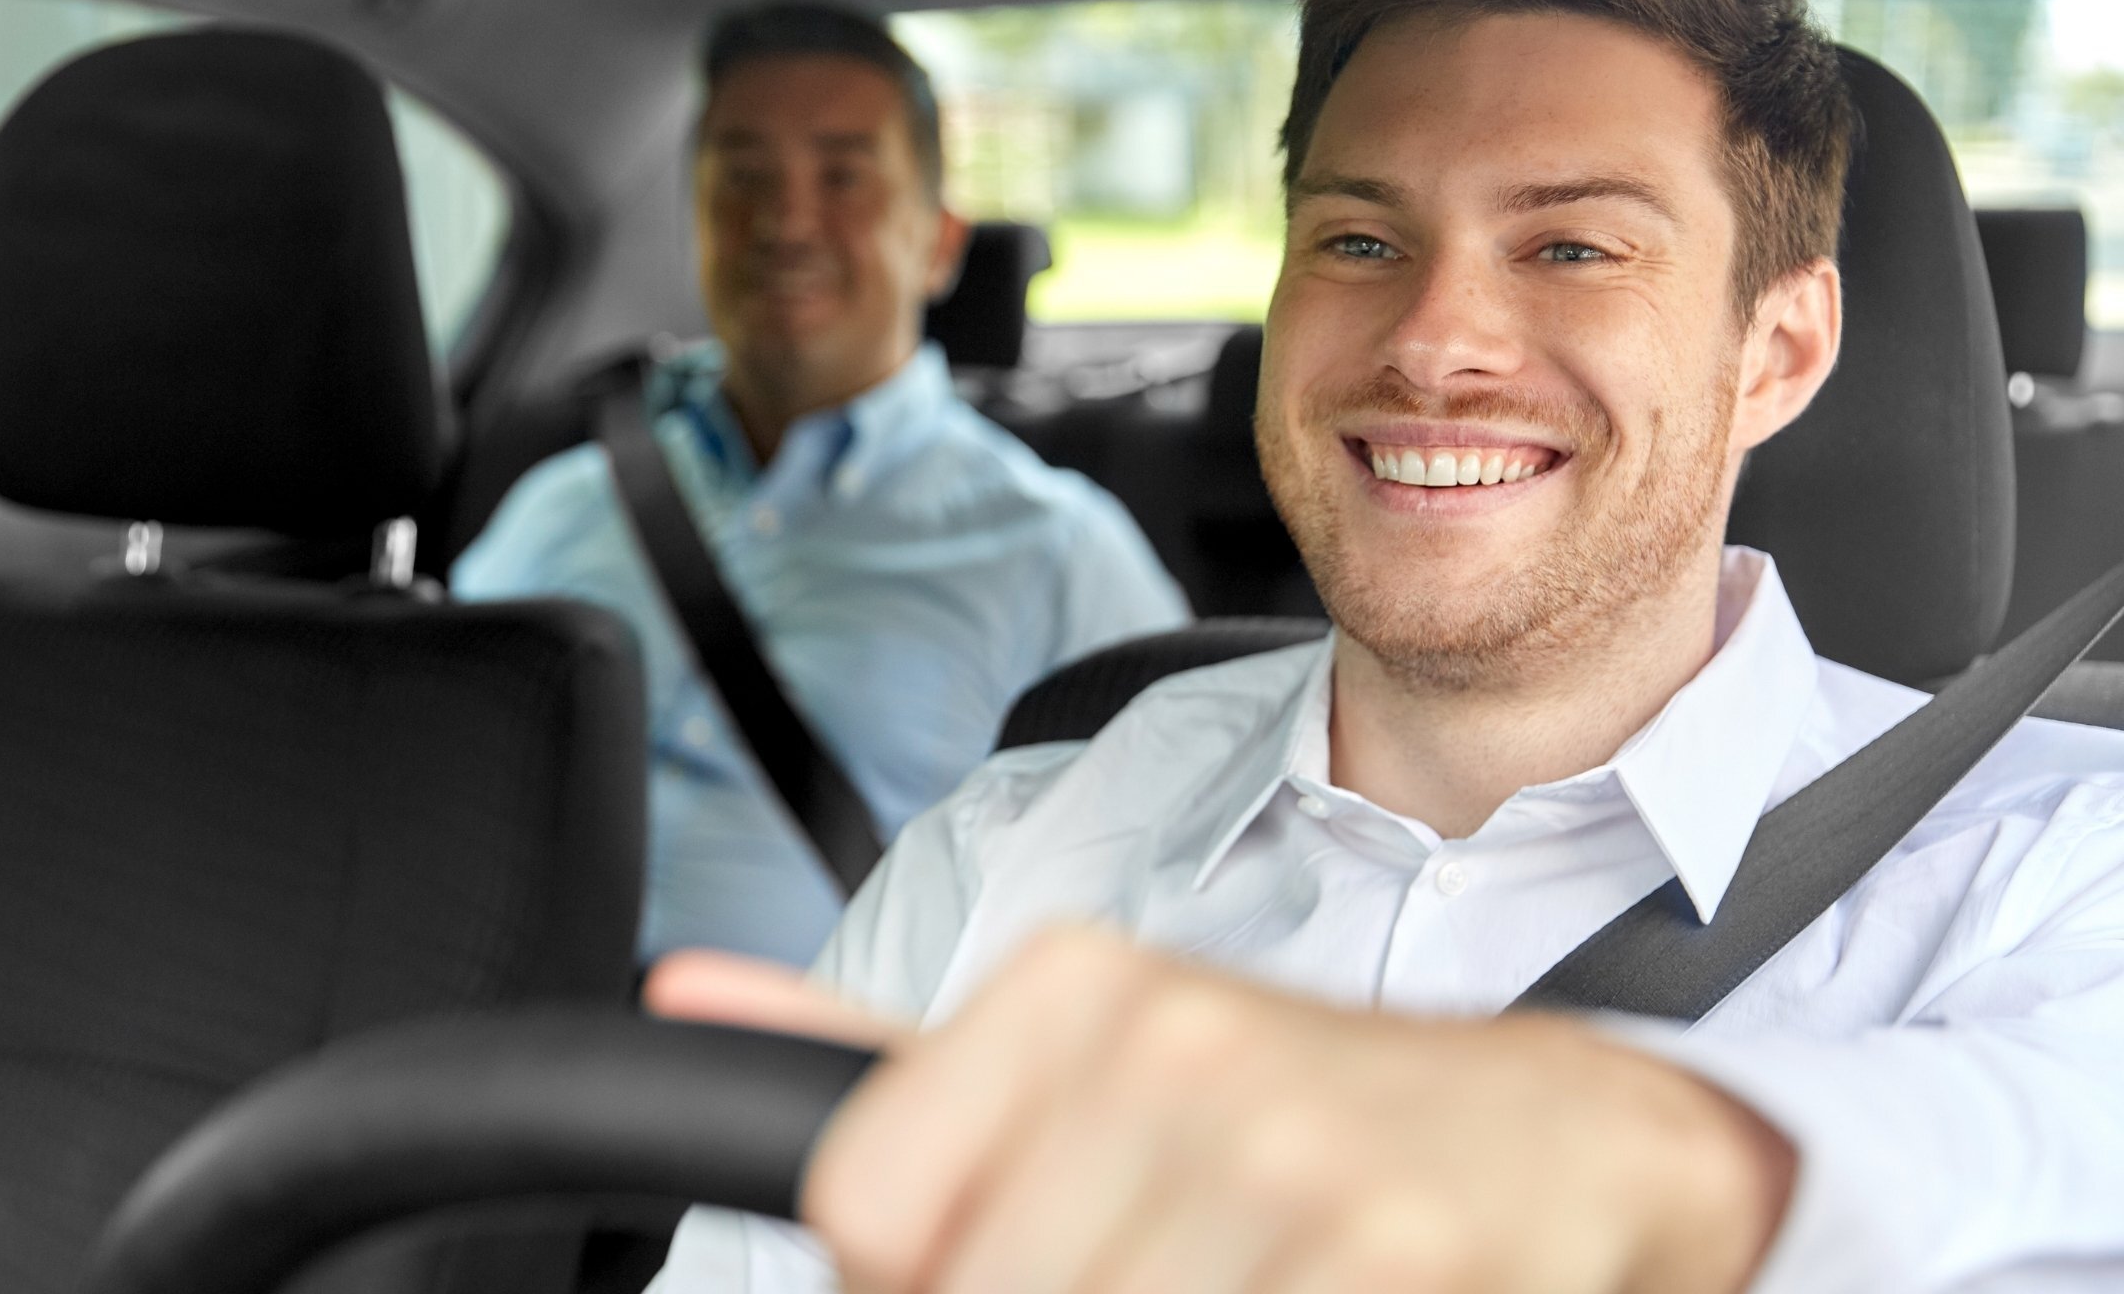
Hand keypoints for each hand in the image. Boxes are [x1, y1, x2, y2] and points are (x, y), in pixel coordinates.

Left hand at [645, 925, 1793, 1293]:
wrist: (1567, 1132)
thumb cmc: (1295, 1109)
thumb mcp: (1087, 1048)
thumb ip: (881, 1054)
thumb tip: (686, 991)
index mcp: (1074, 990)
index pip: (863, 1209)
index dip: (920, 1273)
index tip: (1021, 1250)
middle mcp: (1171, 1049)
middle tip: (1151, 1267)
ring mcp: (1290, 1159)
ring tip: (1222, 1277)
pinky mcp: (1397, 1256)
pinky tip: (1300, 1292)